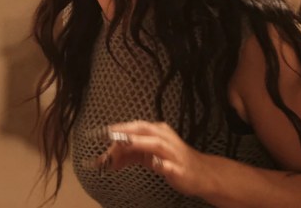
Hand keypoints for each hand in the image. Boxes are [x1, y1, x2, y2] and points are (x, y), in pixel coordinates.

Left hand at [97, 120, 213, 197]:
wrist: (203, 173)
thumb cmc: (173, 161)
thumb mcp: (149, 155)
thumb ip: (130, 153)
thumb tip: (107, 156)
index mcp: (158, 132)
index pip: (134, 128)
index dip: (116, 129)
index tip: (98, 133)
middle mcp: (165, 139)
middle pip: (143, 130)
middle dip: (124, 131)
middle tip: (106, 135)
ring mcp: (173, 153)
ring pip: (155, 144)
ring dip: (138, 143)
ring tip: (122, 143)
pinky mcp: (180, 169)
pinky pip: (170, 165)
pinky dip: (161, 164)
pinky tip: (154, 164)